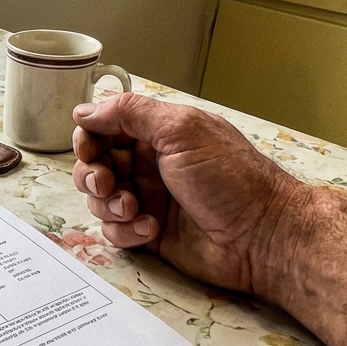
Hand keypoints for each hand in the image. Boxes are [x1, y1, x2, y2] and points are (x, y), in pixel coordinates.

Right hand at [71, 93, 308, 296]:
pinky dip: (124, 231)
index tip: (88, 149)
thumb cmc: (228, 177)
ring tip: (133, 209)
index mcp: (158, 134)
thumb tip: (84, 109)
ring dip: (107, 205)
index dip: (89, 137)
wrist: (262, 236)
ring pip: (100, 201)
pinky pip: (115, 232)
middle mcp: (150, 164)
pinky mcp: (149, 234)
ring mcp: (149, 200)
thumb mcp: (181, 130)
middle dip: (92, 175)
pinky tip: (150, 230)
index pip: (105, 128)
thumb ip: (131, 113)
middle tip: (106, 184)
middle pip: (95, 164)